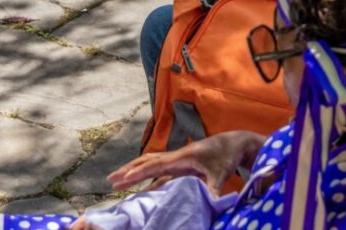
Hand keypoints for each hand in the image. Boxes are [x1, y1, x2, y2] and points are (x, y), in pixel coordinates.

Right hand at [103, 131, 264, 196]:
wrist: (234, 143)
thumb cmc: (227, 156)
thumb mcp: (221, 173)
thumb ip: (213, 187)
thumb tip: (210, 202)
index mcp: (182, 157)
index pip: (155, 166)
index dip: (139, 173)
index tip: (123, 179)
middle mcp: (176, 157)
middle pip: (146, 162)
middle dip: (128, 170)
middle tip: (110, 180)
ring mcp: (178, 161)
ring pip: (150, 164)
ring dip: (134, 171)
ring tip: (118, 180)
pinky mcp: (182, 166)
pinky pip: (159, 172)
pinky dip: (147, 178)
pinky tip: (142, 188)